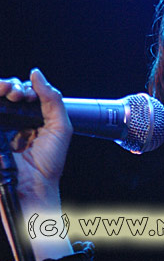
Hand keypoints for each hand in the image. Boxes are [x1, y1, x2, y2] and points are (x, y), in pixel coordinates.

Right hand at [0, 69, 72, 208]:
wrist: (33, 186)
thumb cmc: (48, 164)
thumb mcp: (60, 128)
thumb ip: (53, 100)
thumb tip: (37, 74)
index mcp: (30, 119)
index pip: (23, 93)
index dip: (27, 88)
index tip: (31, 95)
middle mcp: (12, 121)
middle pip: (5, 91)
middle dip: (11, 85)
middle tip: (19, 93)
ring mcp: (0, 126)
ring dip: (1, 87)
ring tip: (10, 92)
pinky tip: (1, 95)